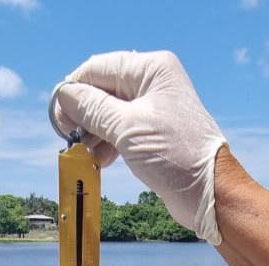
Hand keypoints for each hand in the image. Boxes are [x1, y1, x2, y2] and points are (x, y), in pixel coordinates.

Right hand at [56, 50, 226, 243]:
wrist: (209, 193)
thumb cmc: (177, 155)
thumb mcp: (127, 129)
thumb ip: (92, 109)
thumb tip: (64, 95)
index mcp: (151, 70)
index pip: (98, 69)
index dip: (74, 91)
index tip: (59, 118)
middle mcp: (153, 84)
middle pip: (102, 91)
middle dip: (83, 115)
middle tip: (69, 138)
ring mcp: (153, 110)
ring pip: (108, 114)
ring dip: (92, 133)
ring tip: (84, 153)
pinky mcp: (153, 134)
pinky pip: (119, 132)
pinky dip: (106, 144)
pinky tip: (98, 160)